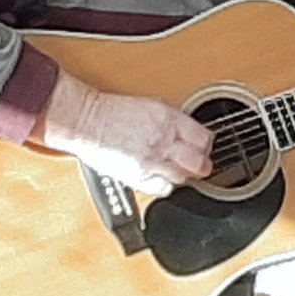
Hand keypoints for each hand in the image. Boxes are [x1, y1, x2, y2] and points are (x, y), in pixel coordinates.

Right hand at [39, 71, 213, 196]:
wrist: (88, 121)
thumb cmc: (113, 112)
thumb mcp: (151, 106)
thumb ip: (173, 122)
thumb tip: (189, 135)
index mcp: (169, 118)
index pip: (203, 139)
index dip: (206, 145)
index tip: (204, 147)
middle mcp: (163, 139)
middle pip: (198, 162)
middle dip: (203, 165)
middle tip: (201, 166)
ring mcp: (151, 160)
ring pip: (183, 177)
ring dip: (185, 176)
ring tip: (180, 171)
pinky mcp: (138, 176)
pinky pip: (163, 189)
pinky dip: (166, 186)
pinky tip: (162, 179)